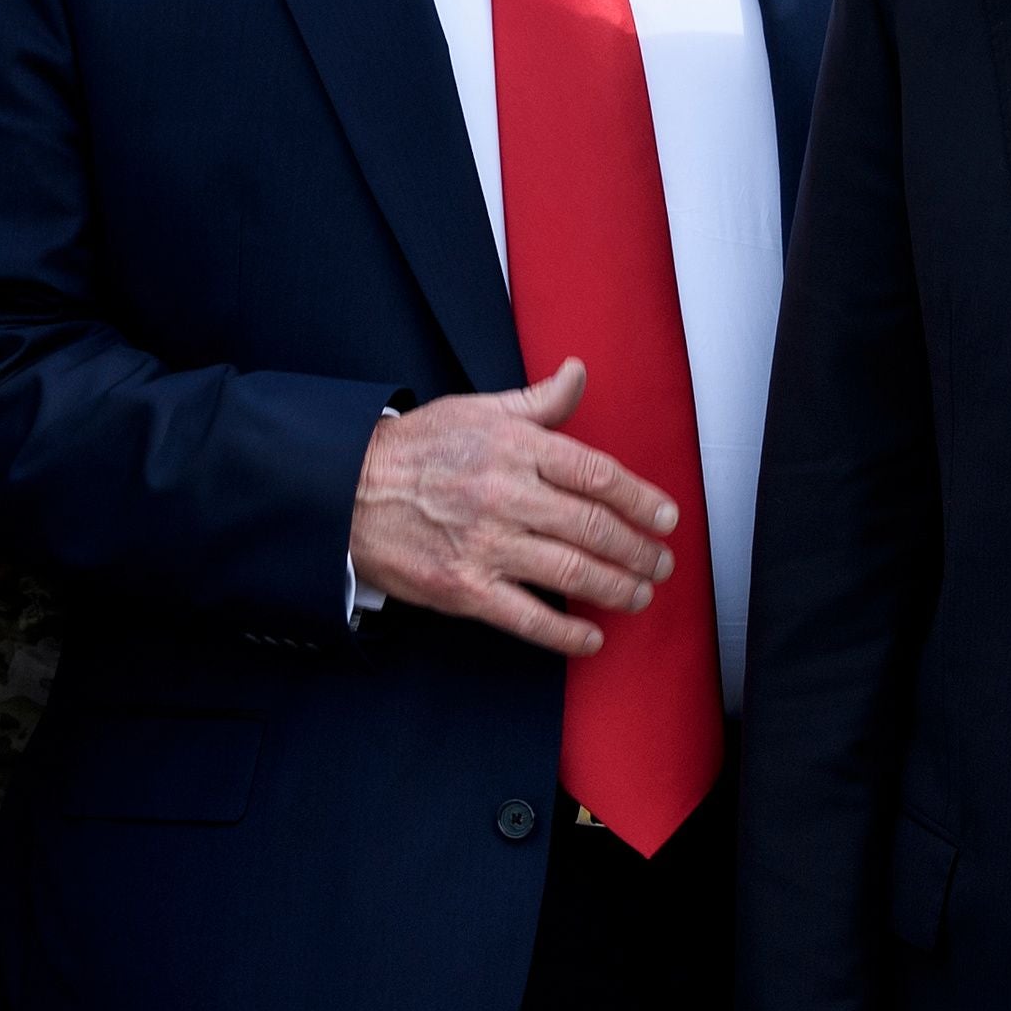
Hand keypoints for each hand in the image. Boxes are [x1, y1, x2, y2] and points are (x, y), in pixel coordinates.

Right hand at [349, 359, 677, 657]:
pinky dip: (566, 632)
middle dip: (638, 550)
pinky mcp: (464, 587)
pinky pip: (528, 617)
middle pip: (593, 527)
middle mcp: (506, 494)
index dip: (640, 498)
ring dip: (617, 588)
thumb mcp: (476, 410)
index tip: (666, 517)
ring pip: (572, 571)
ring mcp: (486, 544)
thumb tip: (578, 374)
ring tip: (638, 595)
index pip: (596, 473)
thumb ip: (536, 401)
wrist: (345, 491)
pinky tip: (591, 637)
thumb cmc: (415, 450)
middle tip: (660, 563)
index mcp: (514, 447)